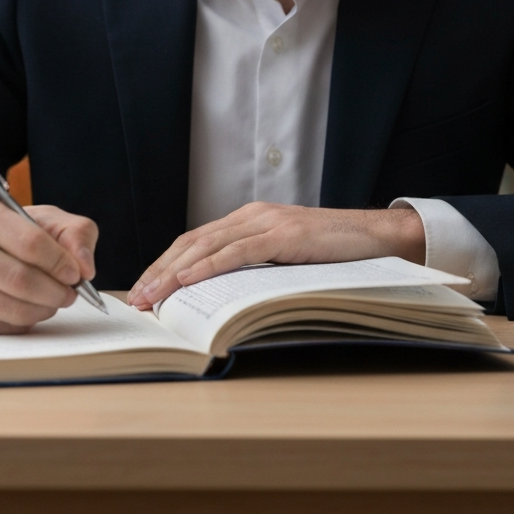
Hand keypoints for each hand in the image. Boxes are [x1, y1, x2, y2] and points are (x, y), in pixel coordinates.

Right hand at [0, 194, 98, 333]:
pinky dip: (22, 321)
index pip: (29, 242)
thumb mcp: (40, 218)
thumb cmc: (1, 232)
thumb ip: (74, 233)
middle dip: (55, 291)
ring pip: (9, 307)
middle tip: (70, 294)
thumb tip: (85, 266)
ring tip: (53, 301)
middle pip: (19, 279)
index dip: (59, 262)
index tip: (76, 273)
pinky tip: (27, 307)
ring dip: (42, 309)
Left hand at [126, 203, 424, 309]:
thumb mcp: (286, 259)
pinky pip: (236, 251)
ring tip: (151, 296)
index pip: (196, 241)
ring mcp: (267, 222)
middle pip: (192, 242)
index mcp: (250, 219)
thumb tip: (222, 297)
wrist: (377, 237)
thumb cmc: (335, 252)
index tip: (144, 289)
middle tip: (136, 298)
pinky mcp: (283, 234)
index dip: (165, 264)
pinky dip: (207, 266)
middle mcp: (252, 215)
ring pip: (207, 245)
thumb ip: (256, 266)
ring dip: (173, 273)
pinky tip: (186, 281)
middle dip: (159, 271)